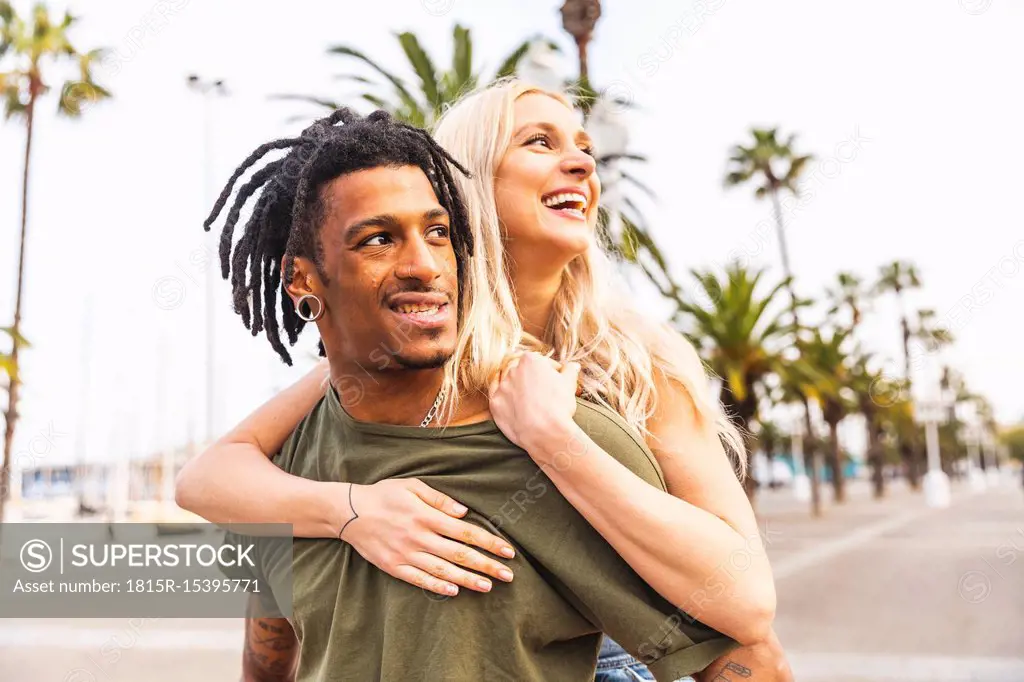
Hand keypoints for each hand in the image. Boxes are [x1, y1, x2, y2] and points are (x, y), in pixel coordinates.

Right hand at [338, 478, 515, 596]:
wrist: (349, 512)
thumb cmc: (384, 495)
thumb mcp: (412, 486)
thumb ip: (439, 499)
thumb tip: (463, 512)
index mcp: (425, 516)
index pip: (465, 532)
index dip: (489, 542)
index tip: (508, 551)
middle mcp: (418, 537)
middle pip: (459, 554)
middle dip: (486, 565)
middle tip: (508, 575)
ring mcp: (405, 554)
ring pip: (443, 570)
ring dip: (467, 579)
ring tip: (488, 587)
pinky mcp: (393, 567)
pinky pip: (419, 579)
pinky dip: (437, 586)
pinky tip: (454, 591)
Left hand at [488, 351, 580, 454]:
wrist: (544, 432)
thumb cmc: (559, 406)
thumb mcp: (569, 384)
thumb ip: (570, 371)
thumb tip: (573, 365)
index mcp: (530, 360)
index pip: (542, 362)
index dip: (551, 372)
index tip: (556, 381)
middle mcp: (513, 369)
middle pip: (524, 370)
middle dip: (533, 378)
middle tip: (543, 391)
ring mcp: (502, 386)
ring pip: (509, 381)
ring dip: (517, 386)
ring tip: (529, 399)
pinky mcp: (495, 402)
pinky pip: (496, 393)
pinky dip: (503, 394)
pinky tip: (511, 399)